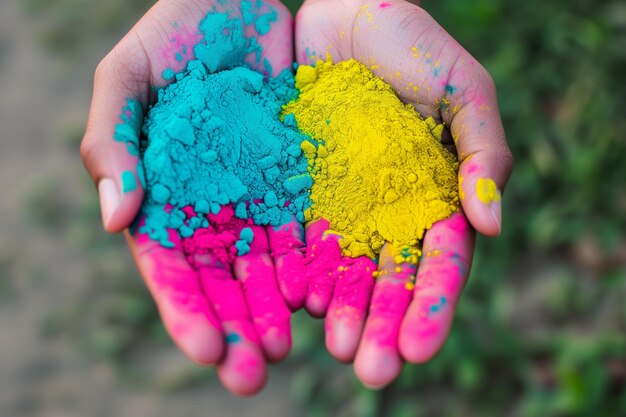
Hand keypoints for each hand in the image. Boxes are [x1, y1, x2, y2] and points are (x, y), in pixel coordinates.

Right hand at [80, 0, 295, 395]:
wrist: (240, 1)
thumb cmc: (174, 34)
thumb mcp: (127, 77)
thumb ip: (111, 141)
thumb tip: (114, 217)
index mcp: (165, 196)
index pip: (171, 268)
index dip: (185, 311)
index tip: (205, 349)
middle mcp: (215, 209)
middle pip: (222, 282)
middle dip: (235, 330)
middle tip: (253, 374)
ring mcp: (261, 198)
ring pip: (269, 266)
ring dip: (277, 311)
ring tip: (291, 347)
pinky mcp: (302, 180)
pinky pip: (312, 227)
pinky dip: (317, 264)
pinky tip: (328, 297)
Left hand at [294, 0, 512, 386]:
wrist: (339, 11)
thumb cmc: (410, 43)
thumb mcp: (462, 86)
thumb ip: (483, 148)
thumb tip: (492, 221)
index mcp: (433, 194)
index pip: (437, 261)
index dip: (430, 305)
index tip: (419, 348)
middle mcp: (386, 210)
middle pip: (387, 280)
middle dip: (382, 326)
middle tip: (371, 370)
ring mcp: (339, 204)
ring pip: (341, 269)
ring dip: (339, 313)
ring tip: (331, 349)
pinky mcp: (296, 190)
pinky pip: (294, 236)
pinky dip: (294, 271)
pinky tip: (291, 303)